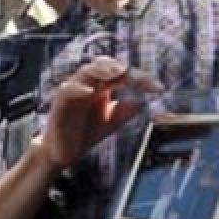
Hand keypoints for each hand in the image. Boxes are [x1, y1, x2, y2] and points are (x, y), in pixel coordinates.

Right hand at [40, 57, 161, 169]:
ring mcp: (74, 92)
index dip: (141, 78)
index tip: (159, 88)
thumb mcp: (111, 122)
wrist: (64, 153)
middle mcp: (88, 84)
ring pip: (86, 71)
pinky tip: (91, 92)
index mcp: (101, 86)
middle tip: (140, 78)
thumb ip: (125, 111)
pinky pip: (67, 90)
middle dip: (124, 69)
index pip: (122, 74)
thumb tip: (142, 101)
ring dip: (102, 70)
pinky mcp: (60, 103)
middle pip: (105, 66)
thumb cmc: (86, 132)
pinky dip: (78, 88)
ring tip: (118, 73)